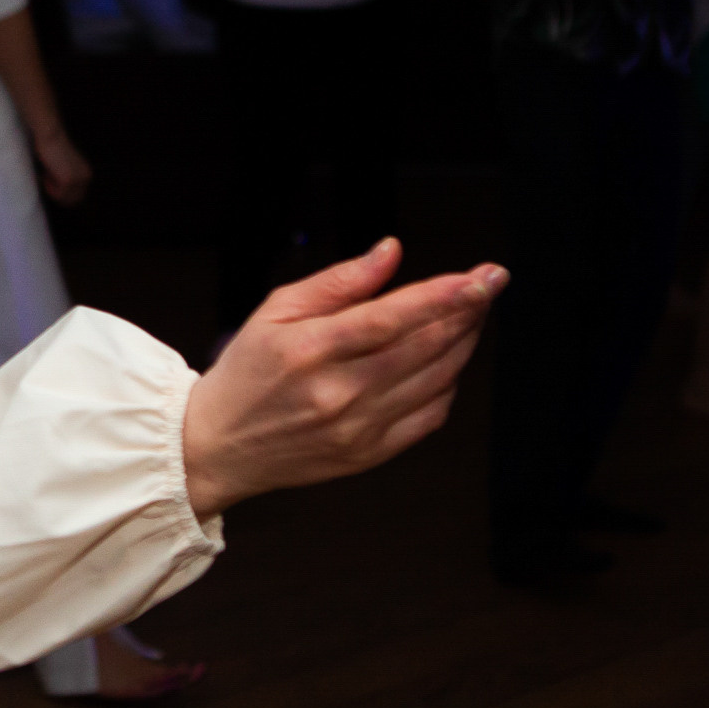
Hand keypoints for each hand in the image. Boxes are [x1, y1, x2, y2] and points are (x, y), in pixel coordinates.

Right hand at [33, 127, 90, 204]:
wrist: (50, 135)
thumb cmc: (53, 147)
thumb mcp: (65, 165)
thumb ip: (67, 177)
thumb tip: (60, 193)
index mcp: (87, 174)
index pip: (78, 197)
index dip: (62, 194)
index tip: (51, 183)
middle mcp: (86, 178)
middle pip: (73, 200)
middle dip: (58, 195)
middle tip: (47, 181)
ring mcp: (78, 180)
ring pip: (64, 198)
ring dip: (53, 190)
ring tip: (48, 175)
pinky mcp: (68, 180)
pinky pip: (57, 194)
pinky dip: (49, 187)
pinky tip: (47, 173)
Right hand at [183, 239, 503, 516]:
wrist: (219, 445)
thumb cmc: (246, 373)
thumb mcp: (274, 311)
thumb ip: (337, 282)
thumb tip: (389, 253)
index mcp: (309, 349)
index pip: (392, 317)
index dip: (445, 295)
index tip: (482, 277)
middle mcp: (337, 392)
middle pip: (426, 347)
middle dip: (468, 310)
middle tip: (488, 285)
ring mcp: (357, 428)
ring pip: (437, 380)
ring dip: (464, 342)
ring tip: (471, 316)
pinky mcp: (369, 454)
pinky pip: (430, 416)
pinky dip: (448, 384)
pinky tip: (445, 362)